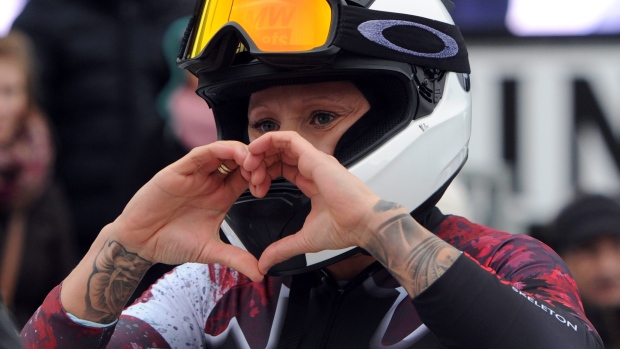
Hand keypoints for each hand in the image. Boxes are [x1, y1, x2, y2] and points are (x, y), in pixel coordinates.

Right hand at [106, 140, 262, 280]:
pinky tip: (230, 153)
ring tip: (251, 163)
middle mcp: (210, 182)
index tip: (266, 188)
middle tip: (262, 173)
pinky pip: (201, 154)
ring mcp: (195, 174)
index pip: (247, 177)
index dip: (261, 177)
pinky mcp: (179, 170)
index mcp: (221, 196)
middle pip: (239, 160)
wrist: (139, 243)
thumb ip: (235, 259)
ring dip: (240, 152)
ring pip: (223, 152)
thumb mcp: (210, 251)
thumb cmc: (170, 243)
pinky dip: (218, 149)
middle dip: (255, 162)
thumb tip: (260, 274)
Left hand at [243, 131, 380, 273]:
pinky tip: (256, 150)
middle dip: (260, 162)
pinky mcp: (315, 157)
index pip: (283, 167)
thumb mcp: (304, 239)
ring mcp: (315, 160)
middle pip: (279, 154)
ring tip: (249, 164)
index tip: (255, 188)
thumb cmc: (346, 229)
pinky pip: (289, 138)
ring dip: (262, 151)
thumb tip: (265, 264)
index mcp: (312, 181)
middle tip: (248, 177)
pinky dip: (270, 140)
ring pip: (282, 144)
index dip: (265, 173)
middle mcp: (313, 167)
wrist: (364, 225)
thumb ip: (282, 249)